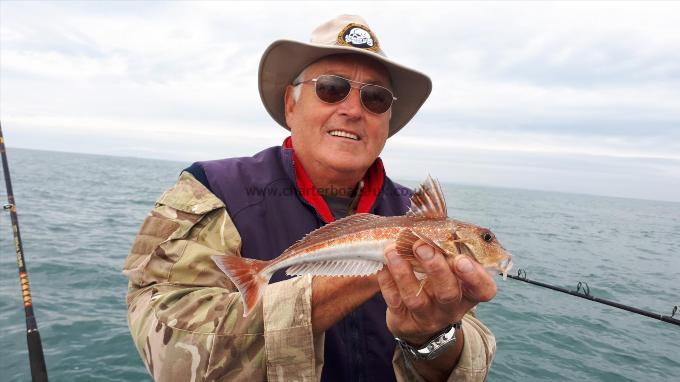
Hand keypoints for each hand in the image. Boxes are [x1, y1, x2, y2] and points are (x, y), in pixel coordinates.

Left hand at [377, 240, 496, 345]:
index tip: (461, 259)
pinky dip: (387, 281)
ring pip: (416, 298)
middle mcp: (450, 308)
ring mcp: (427, 317)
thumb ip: (448, 247)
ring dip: (403, 272)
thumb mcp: (450, 269)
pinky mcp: (404, 321)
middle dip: (435, 268)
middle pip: (447, 293)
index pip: (483, 288)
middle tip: (421, 246)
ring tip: (392, 250)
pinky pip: (394, 301)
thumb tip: (435, 213)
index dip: (475, 276)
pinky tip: (384, 264)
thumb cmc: (438, 283)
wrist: (418, 322)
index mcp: (468, 293)